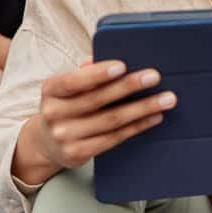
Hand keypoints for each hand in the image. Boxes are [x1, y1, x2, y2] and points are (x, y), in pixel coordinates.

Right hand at [36, 58, 176, 169]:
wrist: (46, 143)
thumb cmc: (65, 105)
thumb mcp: (66, 87)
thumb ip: (85, 73)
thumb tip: (103, 59)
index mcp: (50, 90)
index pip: (73, 81)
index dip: (97, 74)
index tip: (122, 66)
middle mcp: (53, 114)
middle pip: (97, 99)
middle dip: (129, 87)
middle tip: (154, 77)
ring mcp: (65, 136)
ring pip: (110, 120)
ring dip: (142, 108)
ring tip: (165, 99)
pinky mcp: (78, 153)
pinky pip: (114, 138)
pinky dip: (137, 126)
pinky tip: (154, 117)